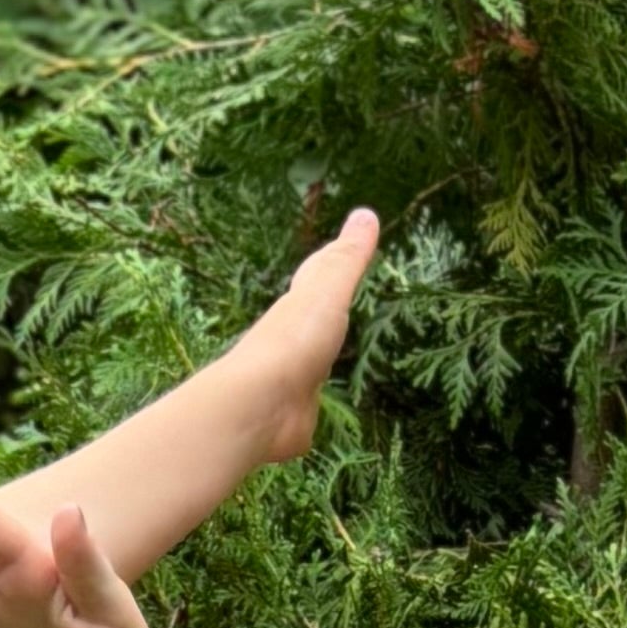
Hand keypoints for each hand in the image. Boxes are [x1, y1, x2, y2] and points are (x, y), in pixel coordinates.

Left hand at [237, 204, 378, 468]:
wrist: (261, 405)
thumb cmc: (295, 341)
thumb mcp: (328, 292)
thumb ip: (347, 260)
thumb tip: (366, 213)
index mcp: (299, 305)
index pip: (319, 274)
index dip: (334, 258)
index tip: (347, 244)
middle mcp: (293, 338)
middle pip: (311, 315)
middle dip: (324, 303)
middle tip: (340, 291)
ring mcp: (293, 377)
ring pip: (311, 357)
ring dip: (320, 350)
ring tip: (336, 345)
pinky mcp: (297, 414)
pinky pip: (313, 401)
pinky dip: (318, 398)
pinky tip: (322, 402)